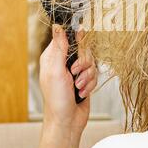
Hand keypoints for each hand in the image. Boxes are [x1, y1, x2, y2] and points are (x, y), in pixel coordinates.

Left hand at [37, 25, 96, 147]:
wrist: (67, 121)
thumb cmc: (57, 99)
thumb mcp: (56, 71)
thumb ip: (59, 48)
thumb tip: (57, 26)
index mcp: (53, 56)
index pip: (68, 38)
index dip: (77, 42)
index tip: (80, 45)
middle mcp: (64, 62)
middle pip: (83, 49)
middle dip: (83, 63)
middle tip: (75, 73)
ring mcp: (75, 71)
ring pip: (91, 62)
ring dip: (87, 76)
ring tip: (78, 87)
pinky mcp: (84, 80)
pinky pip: (94, 74)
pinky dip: (90, 84)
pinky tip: (82, 92)